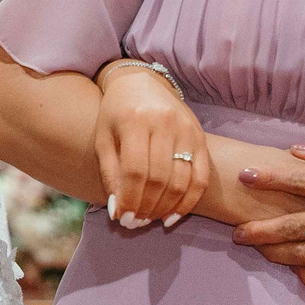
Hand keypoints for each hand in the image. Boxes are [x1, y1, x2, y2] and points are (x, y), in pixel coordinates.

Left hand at [93, 63, 211, 227]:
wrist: (141, 82)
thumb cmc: (116, 114)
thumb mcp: (103, 139)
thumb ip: (110, 174)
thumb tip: (118, 212)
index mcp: (135, 121)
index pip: (136, 171)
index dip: (131, 200)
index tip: (124, 219)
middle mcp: (164, 123)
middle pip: (160, 179)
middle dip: (147, 207)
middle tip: (136, 223)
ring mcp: (186, 129)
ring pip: (182, 180)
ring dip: (166, 207)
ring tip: (150, 219)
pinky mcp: (201, 136)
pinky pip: (201, 176)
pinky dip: (189, 200)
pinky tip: (174, 215)